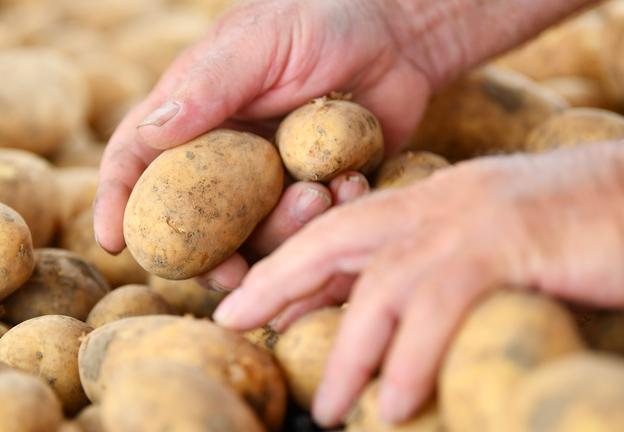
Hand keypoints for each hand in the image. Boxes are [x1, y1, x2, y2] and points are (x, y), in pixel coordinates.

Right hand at [93, 0, 434, 282]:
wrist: (398, 34)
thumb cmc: (320, 18)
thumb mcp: (259, 43)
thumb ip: (208, 86)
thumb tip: (151, 132)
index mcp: (193, 116)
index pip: (137, 161)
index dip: (117, 202)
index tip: (112, 242)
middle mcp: (224, 155)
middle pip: (192, 222)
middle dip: (206, 254)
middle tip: (230, 271)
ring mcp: (269, 180)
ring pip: (253, 237)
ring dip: (280, 232)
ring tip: (317, 195)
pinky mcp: (314, 193)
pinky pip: (308, 231)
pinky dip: (325, 221)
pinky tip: (350, 185)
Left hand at [212, 142, 623, 425]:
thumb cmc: (567, 230)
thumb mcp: (482, 246)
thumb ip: (428, 271)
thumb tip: (379, 319)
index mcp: (428, 201)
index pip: (339, 230)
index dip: (288, 266)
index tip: (249, 302)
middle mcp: (438, 202)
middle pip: (335, 239)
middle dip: (280, 282)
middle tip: (237, 324)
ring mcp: (469, 221)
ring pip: (381, 285)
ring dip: (348, 352)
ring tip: (329, 409)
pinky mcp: (507, 245)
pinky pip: (440, 306)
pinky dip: (413, 359)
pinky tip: (398, 402)